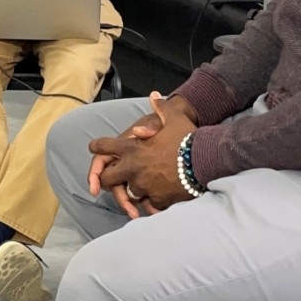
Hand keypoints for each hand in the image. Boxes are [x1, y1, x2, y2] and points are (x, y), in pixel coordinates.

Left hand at [86, 92, 197, 217]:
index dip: (97, 146)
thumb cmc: (188, 137)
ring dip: (133, 188)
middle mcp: (133, 168)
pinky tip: (158, 196)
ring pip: (128, 192)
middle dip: (107, 178)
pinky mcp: (157, 199)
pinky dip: (151, 201)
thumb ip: (160, 108)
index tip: (94, 148)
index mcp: (131, 148)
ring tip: (141, 185)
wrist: (206, 159)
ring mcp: (143, 186)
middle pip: (107, 178)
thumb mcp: (173, 118)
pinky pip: (148, 204)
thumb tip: (154, 96)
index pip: (103, 146)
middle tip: (112, 177)